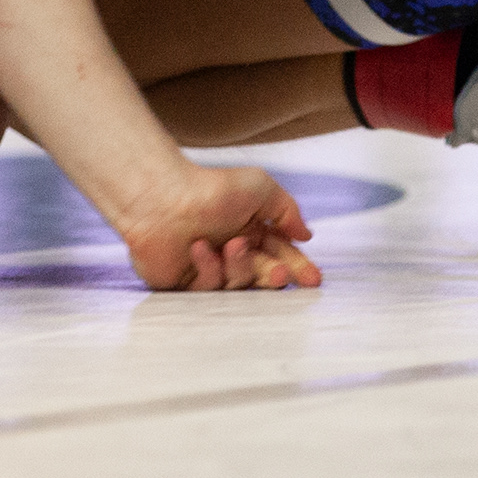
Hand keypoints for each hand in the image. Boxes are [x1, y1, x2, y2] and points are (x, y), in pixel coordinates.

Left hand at [118, 163, 320, 290]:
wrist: (163, 197)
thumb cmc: (211, 188)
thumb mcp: (260, 188)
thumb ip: (287, 211)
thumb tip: (306, 235)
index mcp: (252, 232)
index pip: (281, 256)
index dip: (299, 268)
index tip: (314, 279)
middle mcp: (232, 253)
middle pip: (263, 277)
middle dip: (275, 277)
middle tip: (280, 273)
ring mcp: (209, 270)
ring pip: (238, 285)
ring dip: (239, 266)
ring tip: (231, 244)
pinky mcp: (186, 285)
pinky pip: (207, 289)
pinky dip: (208, 267)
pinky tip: (198, 247)